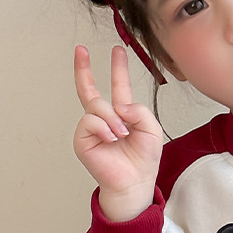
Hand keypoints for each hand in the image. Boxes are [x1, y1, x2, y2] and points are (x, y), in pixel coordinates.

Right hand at [73, 45, 162, 221]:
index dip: (118, 68)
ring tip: (121, 134)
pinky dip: (103, 128)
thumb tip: (118, 106)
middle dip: (84, 68)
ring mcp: (91, 128)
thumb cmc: (143, 159)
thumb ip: (139, 110)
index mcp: (122, 114)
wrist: (134, 182)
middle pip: (90, 89)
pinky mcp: (82, 139)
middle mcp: (104, 119)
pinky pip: (89, 121)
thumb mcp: (151, 129)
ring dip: (112, 119)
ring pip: (96, 105)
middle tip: (81, 50)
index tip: (117, 50)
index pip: (118, 86)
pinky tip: (111, 138)